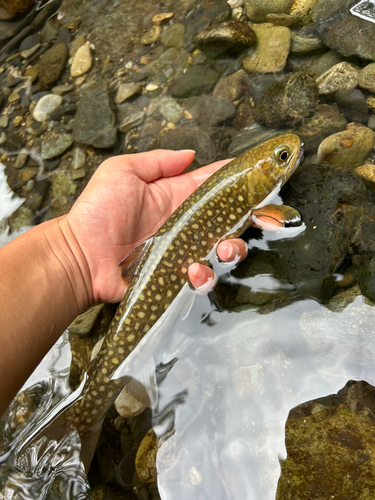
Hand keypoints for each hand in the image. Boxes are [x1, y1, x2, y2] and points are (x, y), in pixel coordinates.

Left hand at [63, 150, 246, 303]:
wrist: (80, 254)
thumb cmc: (96, 212)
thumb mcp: (122, 172)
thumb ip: (157, 162)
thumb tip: (190, 154)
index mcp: (176, 196)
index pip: (213, 185)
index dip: (236, 180)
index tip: (260, 176)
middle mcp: (185, 224)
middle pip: (228, 221)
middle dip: (249, 219)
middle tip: (262, 219)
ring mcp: (182, 252)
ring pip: (222, 251)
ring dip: (232, 250)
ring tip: (223, 249)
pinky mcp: (175, 277)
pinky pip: (201, 278)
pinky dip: (203, 276)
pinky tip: (192, 270)